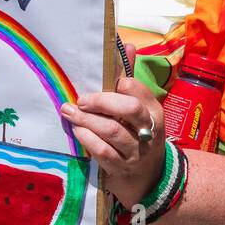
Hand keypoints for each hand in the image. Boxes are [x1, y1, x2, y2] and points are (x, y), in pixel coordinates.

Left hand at [60, 75, 165, 207]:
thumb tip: (125, 46)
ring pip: (112, 131)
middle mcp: (148, 132)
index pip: (138, 91)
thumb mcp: (140, 110)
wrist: (148, 178)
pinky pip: (102, 152)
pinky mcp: (120, 168)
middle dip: (101, 101)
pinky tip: (77, 131)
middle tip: (81, 100)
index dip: (119, 84)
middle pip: (129, 109)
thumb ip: (130, 81)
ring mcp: (135, 152)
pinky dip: (87, 139)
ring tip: (69, 112)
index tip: (100, 83)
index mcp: (154, 112)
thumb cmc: (137, 135)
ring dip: (87, 120)